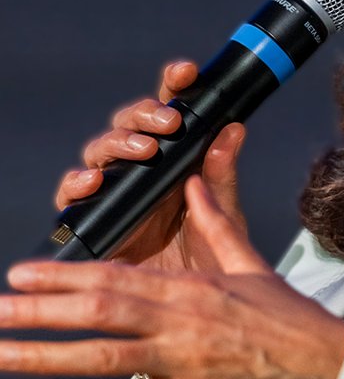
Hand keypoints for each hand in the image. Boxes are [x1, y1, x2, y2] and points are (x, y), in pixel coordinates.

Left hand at [1, 177, 343, 378]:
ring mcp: (182, 362)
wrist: (326, 373)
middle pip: (97, 313)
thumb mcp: (251, 265)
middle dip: (39, 313)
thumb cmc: (290, 323)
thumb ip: (216, 222)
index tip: (25, 274)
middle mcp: (181, 321)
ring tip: (2, 354)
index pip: (117, 276)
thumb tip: (195, 180)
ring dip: (44, 356)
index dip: (65, 275)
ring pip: (101, 358)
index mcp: (192, 287)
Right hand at [53, 61, 247, 275]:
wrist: (188, 306)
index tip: (186, 72)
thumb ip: (221, 174)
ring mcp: (116, 189)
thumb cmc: (210, 254)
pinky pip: (74, 194)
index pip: (170, 107)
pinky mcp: (94, 217)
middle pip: (130, 122)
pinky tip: (93, 181)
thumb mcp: (223, 213)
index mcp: (176, 154)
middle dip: (146, 113)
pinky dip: (78, 183)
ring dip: (118, 142)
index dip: (174, 84)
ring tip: (143, 150)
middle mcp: (142, 166)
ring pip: (101, 149)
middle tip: (168, 122)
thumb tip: (234, 129)